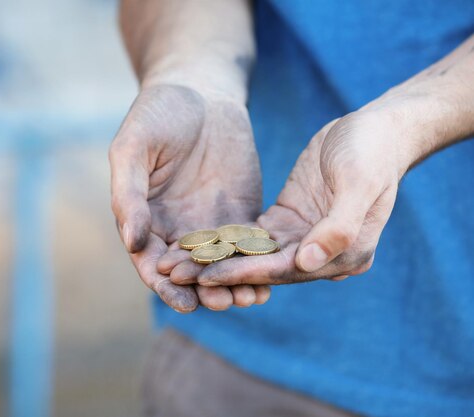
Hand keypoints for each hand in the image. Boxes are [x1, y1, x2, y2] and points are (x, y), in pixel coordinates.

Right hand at [109, 84, 270, 311]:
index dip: (166, 283)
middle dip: (204, 290)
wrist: (200, 89)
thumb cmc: (157, 113)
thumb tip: (132, 243)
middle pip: (189, 270)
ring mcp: (209, 223)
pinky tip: (272, 275)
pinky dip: (257, 262)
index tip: (183, 301)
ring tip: (251, 298)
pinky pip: (248, 245)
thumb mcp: (133, 148)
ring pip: (221, 264)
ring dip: (234, 283)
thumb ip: (128, 195)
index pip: (152, 261)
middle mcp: (176, 228)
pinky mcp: (239, 214)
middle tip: (223, 304)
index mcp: (144, 218)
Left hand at [164, 109, 403, 290]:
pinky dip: (225, 237)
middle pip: (263, 268)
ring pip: (252, 254)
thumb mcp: (359, 183)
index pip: (285, 270)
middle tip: (177, 275)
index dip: (244, 273)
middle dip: (220, 272)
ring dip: (217, 258)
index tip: (206, 276)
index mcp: (343, 254)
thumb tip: (307, 263)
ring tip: (177, 263)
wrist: (376, 130)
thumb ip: (338, 226)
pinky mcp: (287, 219)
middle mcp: (319, 253)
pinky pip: (252, 234)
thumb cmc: (373, 153)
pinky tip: (195, 239)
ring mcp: (302, 237)